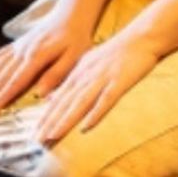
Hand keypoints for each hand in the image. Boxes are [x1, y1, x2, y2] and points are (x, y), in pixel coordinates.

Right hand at [0, 16, 93, 117]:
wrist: (71, 15)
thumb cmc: (77, 39)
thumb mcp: (75, 57)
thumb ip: (57, 74)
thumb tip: (40, 94)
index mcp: (37, 56)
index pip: (15, 81)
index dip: (1, 97)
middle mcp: (23, 50)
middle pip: (1, 75)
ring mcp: (18, 46)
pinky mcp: (17, 44)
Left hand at [36, 32, 159, 143]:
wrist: (140, 37)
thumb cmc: (117, 52)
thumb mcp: (90, 62)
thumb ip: (74, 80)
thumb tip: (55, 97)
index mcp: (79, 71)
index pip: (59, 96)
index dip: (47, 115)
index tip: (37, 131)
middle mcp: (87, 75)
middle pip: (66, 100)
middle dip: (51, 120)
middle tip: (38, 138)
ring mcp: (102, 78)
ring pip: (80, 102)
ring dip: (66, 119)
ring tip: (53, 134)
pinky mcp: (119, 82)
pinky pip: (105, 100)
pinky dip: (95, 113)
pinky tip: (86, 127)